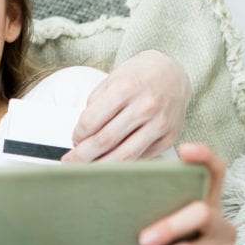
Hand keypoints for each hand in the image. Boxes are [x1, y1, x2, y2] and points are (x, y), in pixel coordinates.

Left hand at [64, 50, 189, 161]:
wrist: (173, 73)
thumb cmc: (140, 75)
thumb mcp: (113, 79)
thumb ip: (96, 104)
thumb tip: (82, 134)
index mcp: (126, 88)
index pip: (92, 121)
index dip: (78, 135)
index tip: (74, 140)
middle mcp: (145, 106)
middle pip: (105, 141)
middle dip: (83, 156)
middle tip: (71, 163)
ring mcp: (159, 124)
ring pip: (125, 156)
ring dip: (102, 166)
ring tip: (88, 170)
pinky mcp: (169, 138)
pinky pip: (142, 158)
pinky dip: (124, 165)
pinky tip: (112, 165)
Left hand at [120, 143, 237, 244]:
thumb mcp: (170, 229)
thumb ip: (155, 209)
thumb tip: (112, 196)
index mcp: (209, 205)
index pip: (216, 172)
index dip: (204, 157)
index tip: (184, 149)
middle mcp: (223, 226)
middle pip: (201, 213)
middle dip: (168, 226)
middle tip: (141, 239)